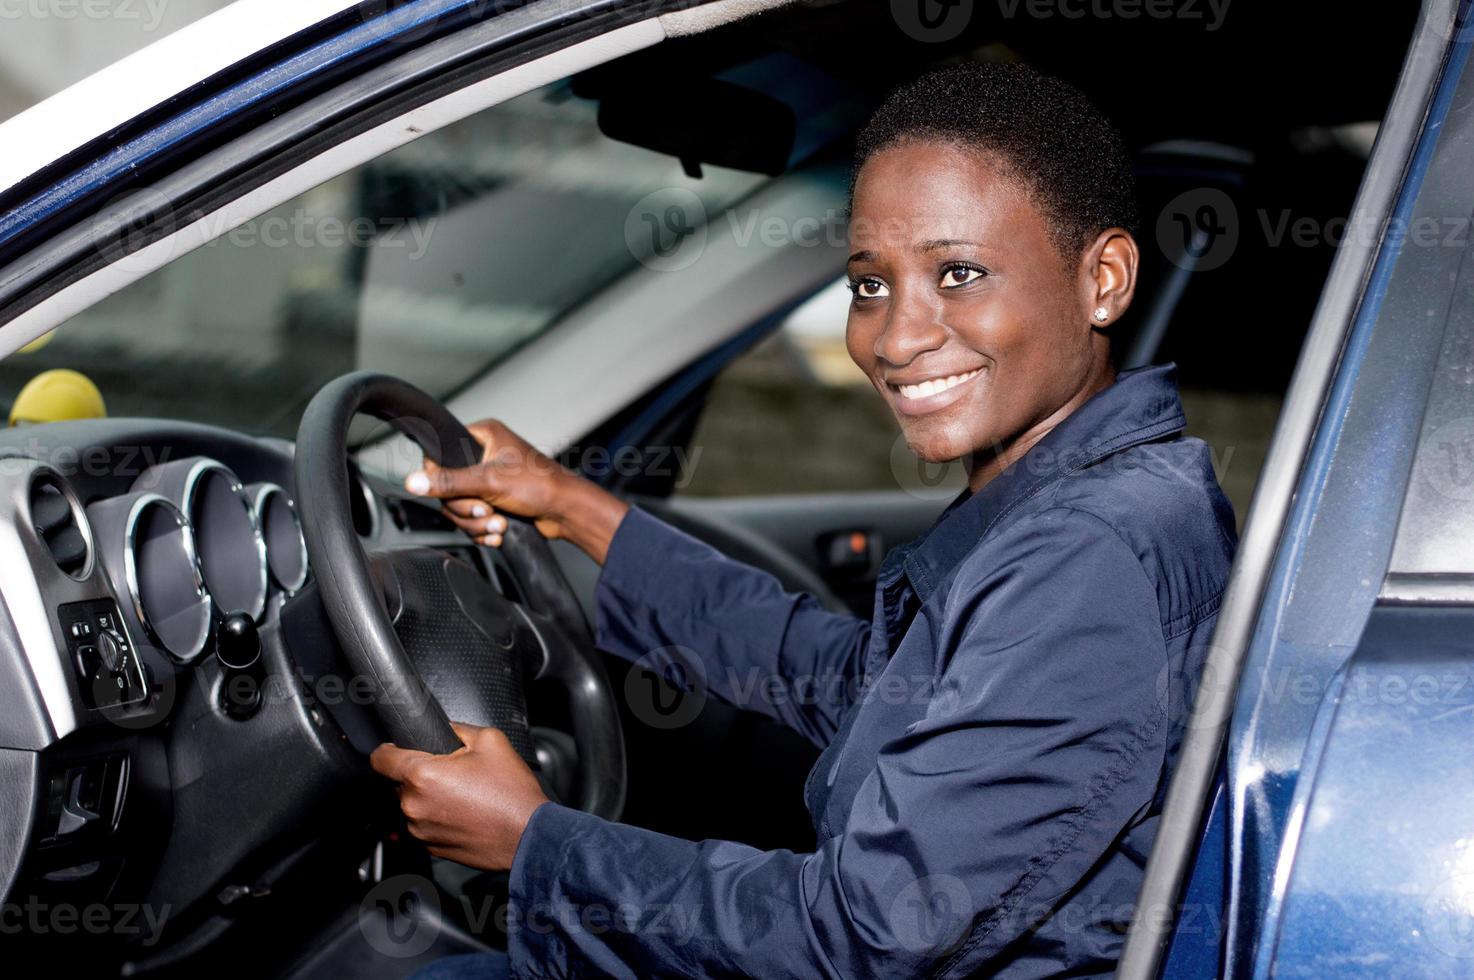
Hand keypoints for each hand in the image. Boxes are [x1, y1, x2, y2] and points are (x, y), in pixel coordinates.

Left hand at [369, 722, 549, 871]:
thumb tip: (443, 729)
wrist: (528, 835)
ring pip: (410, 804)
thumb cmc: (511, 793)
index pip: (380, 758)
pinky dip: (435, 817)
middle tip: (450, 772)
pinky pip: (422, 824)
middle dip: (418, 773)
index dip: (388, 748)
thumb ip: (457, 728)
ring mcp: (419, 830)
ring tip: (460, 795)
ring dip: (426, 797)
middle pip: (397, 781)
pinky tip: (462, 812)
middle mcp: (414, 805)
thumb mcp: (490, 741)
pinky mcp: (429, 847)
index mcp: (422, 775)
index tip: (398, 748)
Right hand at [403, 419, 628, 563]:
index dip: (441, 479)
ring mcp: (489, 479)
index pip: (439, 455)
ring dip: (477, 523)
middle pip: (448, 488)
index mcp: (482, 435)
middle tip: (485, 511)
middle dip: (467, 508)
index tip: (456, 492)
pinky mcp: (495, 501)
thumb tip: (413, 481)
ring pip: (460, 507)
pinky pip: (473, 519)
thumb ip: (448, 482)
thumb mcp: (489, 481)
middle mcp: (484, 454)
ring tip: (499, 524)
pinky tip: (499, 533)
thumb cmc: (539, 486)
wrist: (567, 513)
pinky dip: (484, 530)